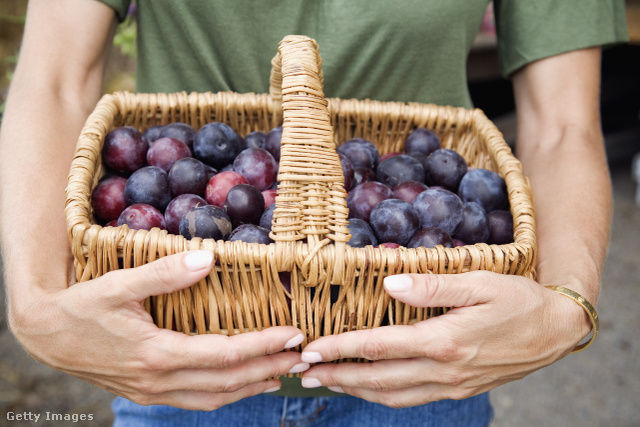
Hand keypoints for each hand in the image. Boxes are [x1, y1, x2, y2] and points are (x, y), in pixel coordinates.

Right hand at [8, 251, 306, 409]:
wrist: (45, 336)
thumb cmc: (81, 307)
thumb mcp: (119, 284)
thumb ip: (164, 274)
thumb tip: (208, 259)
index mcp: (157, 353)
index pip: (225, 355)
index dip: (263, 345)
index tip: (293, 334)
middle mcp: (159, 381)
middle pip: (227, 382)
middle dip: (268, 369)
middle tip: (300, 356)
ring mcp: (153, 392)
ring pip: (214, 399)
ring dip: (251, 387)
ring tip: (281, 373)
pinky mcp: (148, 393)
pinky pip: (196, 401)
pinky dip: (225, 394)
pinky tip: (241, 384)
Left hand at [299, 271, 588, 407]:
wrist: (555, 332)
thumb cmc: (518, 300)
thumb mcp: (479, 282)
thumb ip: (433, 286)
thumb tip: (389, 283)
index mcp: (445, 341)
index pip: (379, 346)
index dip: (341, 348)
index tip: (311, 350)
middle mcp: (444, 370)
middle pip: (377, 378)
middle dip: (336, 376)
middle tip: (303, 373)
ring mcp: (451, 385)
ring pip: (392, 395)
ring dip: (355, 390)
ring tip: (325, 383)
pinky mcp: (458, 389)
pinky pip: (412, 398)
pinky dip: (382, 396)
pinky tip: (368, 388)